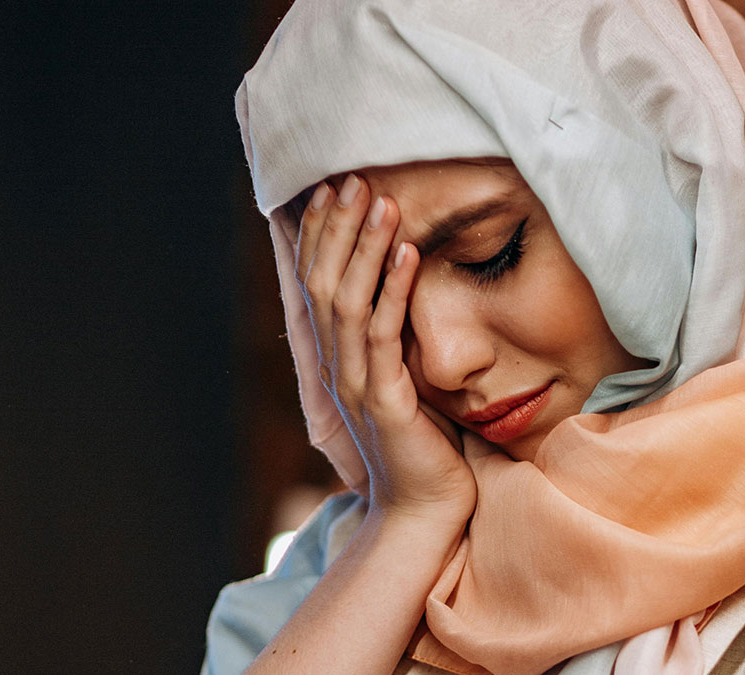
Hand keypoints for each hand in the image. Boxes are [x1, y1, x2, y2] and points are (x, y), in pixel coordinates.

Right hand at [295, 174, 475, 527]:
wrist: (426, 510)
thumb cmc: (423, 446)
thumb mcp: (404, 382)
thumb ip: (395, 341)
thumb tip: (405, 290)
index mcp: (338, 361)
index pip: (318, 285)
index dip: (322, 236)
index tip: (332, 190)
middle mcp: (338, 368)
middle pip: (324, 284)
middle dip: (337, 228)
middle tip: (352, 178)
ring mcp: (358, 385)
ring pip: (348, 303)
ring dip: (364, 247)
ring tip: (382, 200)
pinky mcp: (387, 402)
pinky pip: (384, 336)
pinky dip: (394, 290)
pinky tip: (408, 253)